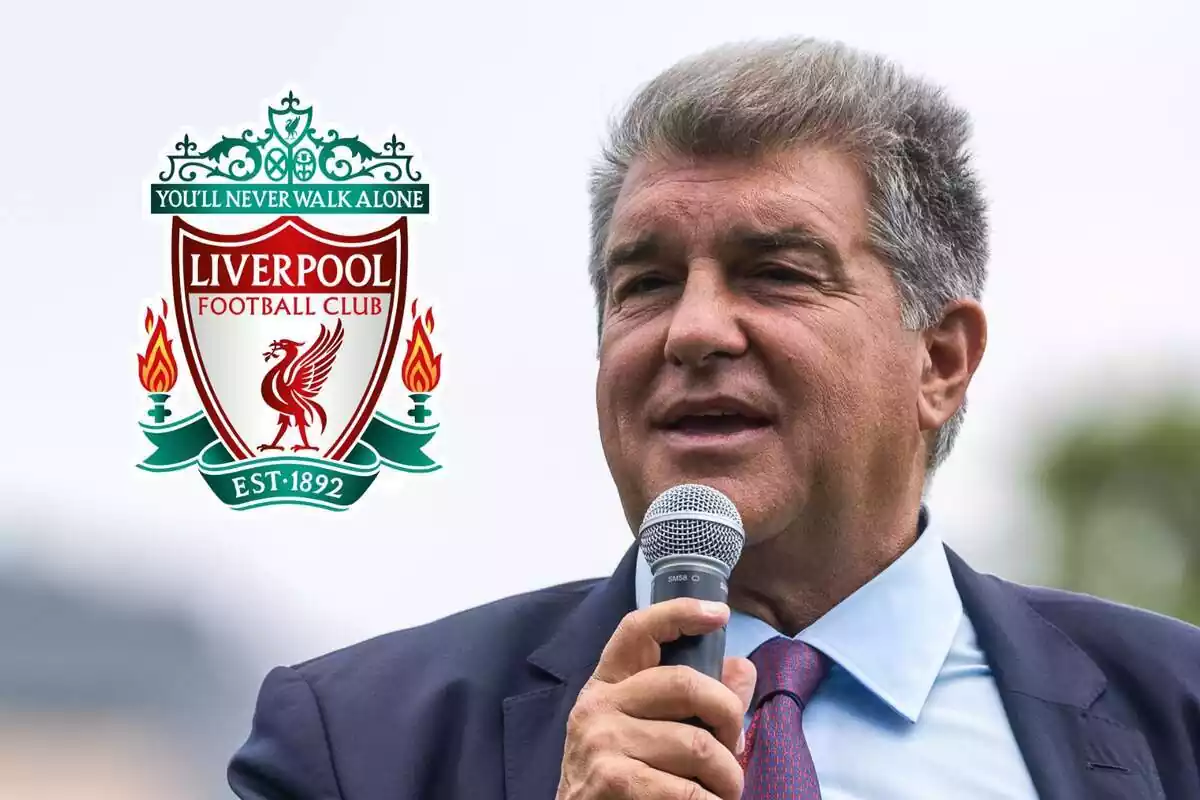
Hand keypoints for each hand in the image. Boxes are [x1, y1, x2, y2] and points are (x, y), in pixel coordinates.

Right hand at [556, 598, 756, 799]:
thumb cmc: (623, 782)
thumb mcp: (648, 732)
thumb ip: (696, 702)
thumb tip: (741, 668)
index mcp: (607, 685)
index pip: (637, 629)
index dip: (679, 612)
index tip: (718, 614)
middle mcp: (598, 706)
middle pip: (685, 684)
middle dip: (728, 716)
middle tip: (735, 747)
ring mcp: (602, 743)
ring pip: (696, 744)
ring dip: (728, 775)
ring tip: (726, 791)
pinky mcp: (612, 781)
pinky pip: (687, 790)